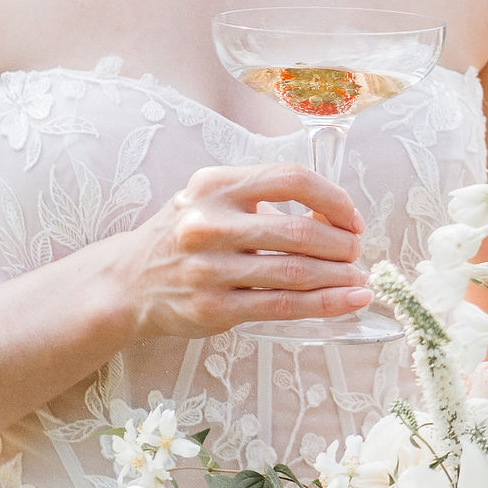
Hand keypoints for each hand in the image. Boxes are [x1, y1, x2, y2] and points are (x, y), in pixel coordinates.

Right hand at [112, 164, 377, 341]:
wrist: (127, 283)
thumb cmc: (183, 236)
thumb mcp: (211, 200)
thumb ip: (262, 200)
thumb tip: (333, 215)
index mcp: (214, 185)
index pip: (290, 179)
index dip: (333, 198)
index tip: (352, 218)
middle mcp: (209, 224)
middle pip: (298, 231)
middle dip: (341, 244)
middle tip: (357, 251)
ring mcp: (209, 269)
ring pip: (295, 273)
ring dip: (339, 277)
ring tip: (360, 278)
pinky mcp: (214, 308)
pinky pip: (282, 307)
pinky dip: (326, 304)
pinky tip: (350, 300)